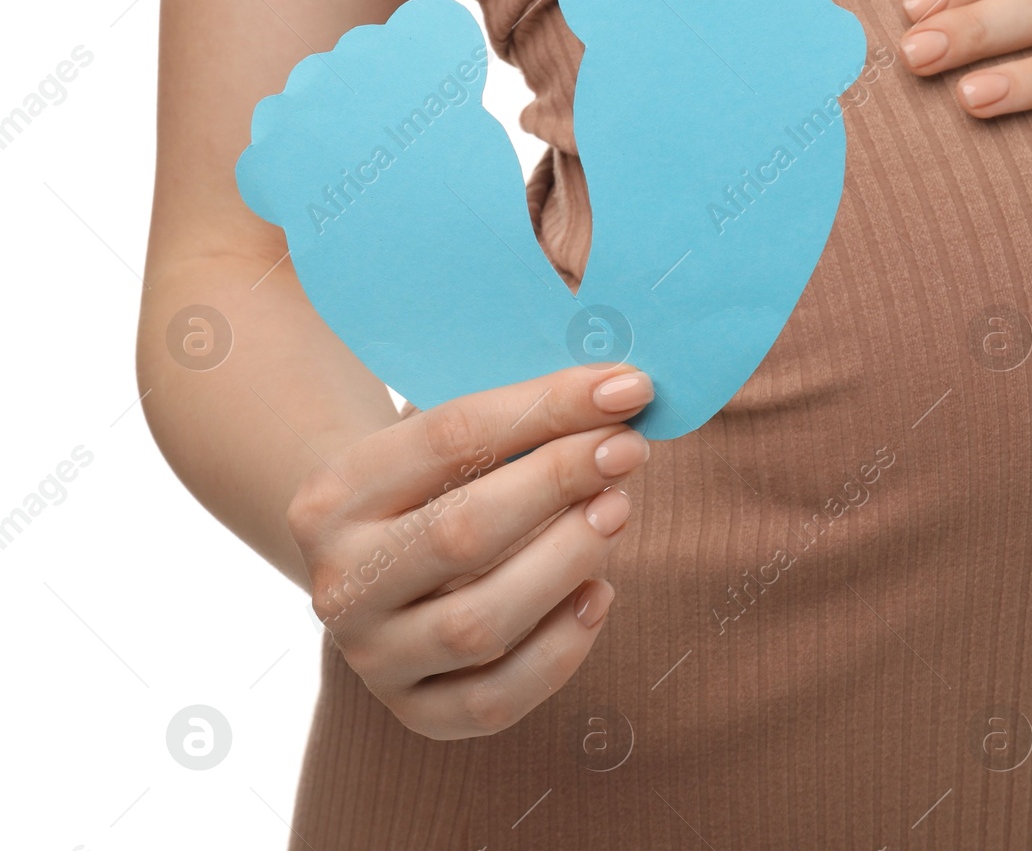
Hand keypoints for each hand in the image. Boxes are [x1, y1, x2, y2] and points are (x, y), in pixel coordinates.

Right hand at [286, 364, 653, 739]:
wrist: (374, 562)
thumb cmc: (436, 484)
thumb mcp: (452, 439)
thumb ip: (524, 419)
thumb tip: (621, 394)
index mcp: (336, 494)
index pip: (451, 437)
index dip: (548, 408)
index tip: (626, 389)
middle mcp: (341, 581)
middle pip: (462, 531)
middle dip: (559, 483)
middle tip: (627, 451)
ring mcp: (372, 655)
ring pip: (479, 623)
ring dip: (566, 561)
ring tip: (617, 512)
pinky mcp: (414, 711)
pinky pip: (495, 698)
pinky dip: (560, 648)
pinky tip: (598, 594)